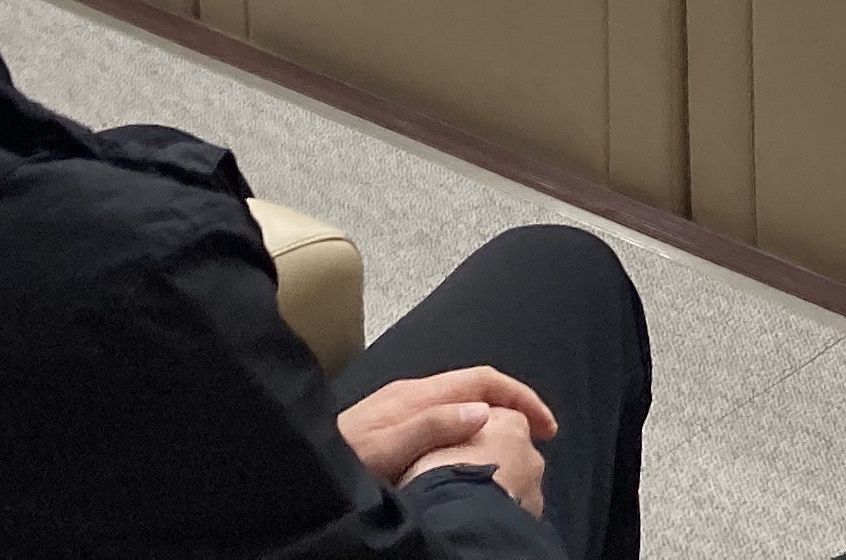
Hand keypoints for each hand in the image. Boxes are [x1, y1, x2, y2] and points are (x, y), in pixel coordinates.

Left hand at [343, 368, 556, 500]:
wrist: (298, 466)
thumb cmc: (341, 460)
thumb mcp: (385, 448)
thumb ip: (431, 427)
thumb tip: (484, 410)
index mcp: (418, 394)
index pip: (483, 380)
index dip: (521, 397)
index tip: (547, 427)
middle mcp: (414, 393)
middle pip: (478, 387)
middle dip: (515, 406)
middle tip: (541, 439)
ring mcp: (403, 407)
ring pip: (463, 403)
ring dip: (495, 418)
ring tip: (515, 447)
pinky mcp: (394, 424)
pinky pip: (447, 418)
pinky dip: (472, 430)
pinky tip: (473, 454)